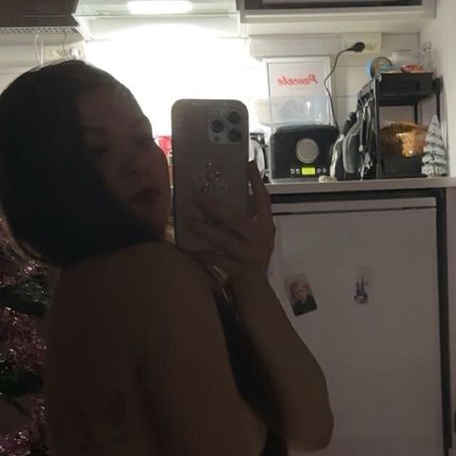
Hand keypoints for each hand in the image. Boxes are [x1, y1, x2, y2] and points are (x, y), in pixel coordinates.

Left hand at [194, 167, 275, 286]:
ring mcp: (251, 256)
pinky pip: (217, 259)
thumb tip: (225, 194)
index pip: (264, 200)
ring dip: (203, 229)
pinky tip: (190, 248)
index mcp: (267, 227)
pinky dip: (203, 253)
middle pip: (236, 218)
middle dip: (214, 206)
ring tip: (187, 220)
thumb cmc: (250, 258)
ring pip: (223, 239)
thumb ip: (246, 219)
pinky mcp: (240, 270)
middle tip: (197, 196)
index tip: (248, 164)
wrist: (255, 291)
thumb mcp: (254, 237)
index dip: (256, 182)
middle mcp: (262, 239)